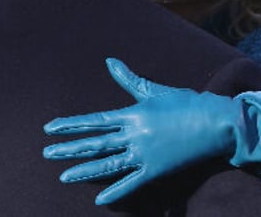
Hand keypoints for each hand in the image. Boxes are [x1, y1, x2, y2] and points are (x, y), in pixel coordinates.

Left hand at [43, 58, 260, 204]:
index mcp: (131, 114)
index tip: (50, 128)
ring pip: (108, 165)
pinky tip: (100, 199)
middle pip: (95, 144)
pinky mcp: (156, 171)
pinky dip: (116, 192)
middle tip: (46, 153)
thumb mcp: (154, 90)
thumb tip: (109, 61)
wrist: (214, 123)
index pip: (93, 120)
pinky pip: (132, 184)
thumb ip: (129, 79)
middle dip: (69, 149)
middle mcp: (134, 136)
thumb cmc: (185, 103)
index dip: (70, 125)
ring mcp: (144, 155)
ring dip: (85, 171)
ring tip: (64, 177)